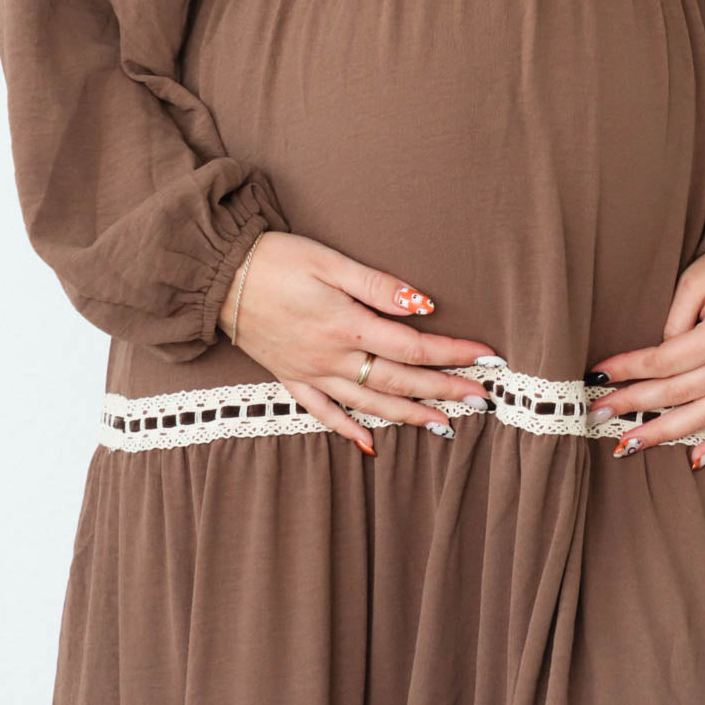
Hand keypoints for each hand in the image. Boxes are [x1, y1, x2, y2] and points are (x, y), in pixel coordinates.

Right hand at [217, 231, 504, 454]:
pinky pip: (322, 413)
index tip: (488, 357)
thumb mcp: (329, 260)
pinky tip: (368, 444)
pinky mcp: (290, 377)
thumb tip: (422, 305)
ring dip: (409, 416)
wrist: (216, 276)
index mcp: (347, 325)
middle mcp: (332, 357)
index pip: (413, 347)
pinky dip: (347, 430)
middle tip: (481, 398)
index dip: (454, 353)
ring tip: (445, 424)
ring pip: (368, 403)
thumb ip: (377, 285)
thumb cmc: (275, 260)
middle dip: (444, 390)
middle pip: (399, 381)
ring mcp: (310, 372)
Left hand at [584, 243, 704, 469]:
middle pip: (679, 392)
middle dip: (634, 404)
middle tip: (597, 414)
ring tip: (628, 444)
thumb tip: (653, 360)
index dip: (630, 369)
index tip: (598, 375)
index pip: (666, 360)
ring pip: (704, 415)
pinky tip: (694, 460)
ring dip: (664, 433)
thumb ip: (673, 319)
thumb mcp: (697, 278)